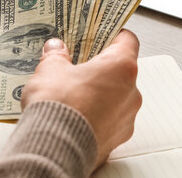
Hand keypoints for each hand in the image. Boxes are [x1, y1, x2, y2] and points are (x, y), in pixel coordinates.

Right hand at [21, 29, 141, 168]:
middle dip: (99, 67)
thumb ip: (56, 56)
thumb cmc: (59, 106)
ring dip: (98, 93)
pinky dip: (95, 115)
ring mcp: (126, 118)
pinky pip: (109, 120)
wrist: (55, 147)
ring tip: (71, 94)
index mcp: (121, 67)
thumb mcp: (50, 69)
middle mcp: (131, 92)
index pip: (127, 40)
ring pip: (116, 97)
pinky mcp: (117, 139)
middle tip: (77, 65)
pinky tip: (73, 114)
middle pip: (120, 70)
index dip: (113, 34)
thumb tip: (56, 49)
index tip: (101, 33)